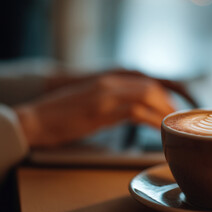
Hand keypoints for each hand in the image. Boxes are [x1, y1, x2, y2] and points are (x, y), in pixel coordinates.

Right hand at [15, 74, 174, 146]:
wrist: (35, 119)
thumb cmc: (61, 114)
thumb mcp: (90, 101)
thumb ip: (111, 101)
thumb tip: (130, 111)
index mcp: (108, 81)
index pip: (145, 83)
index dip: (162, 96)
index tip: (170, 109)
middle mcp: (109, 84)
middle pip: (150, 88)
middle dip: (167, 103)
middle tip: (175, 119)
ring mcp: (105, 96)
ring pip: (146, 96)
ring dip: (163, 111)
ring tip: (171, 125)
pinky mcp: (101, 112)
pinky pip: (135, 113)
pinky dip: (152, 121)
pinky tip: (159, 130)